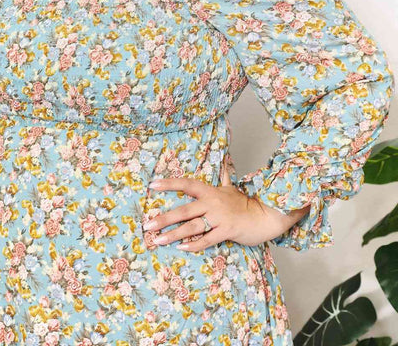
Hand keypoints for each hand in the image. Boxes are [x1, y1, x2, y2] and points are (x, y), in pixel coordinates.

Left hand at [142, 161, 309, 251]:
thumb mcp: (232, 188)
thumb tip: (224, 163)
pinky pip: (207, 239)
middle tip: (147, 224)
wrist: (265, 215)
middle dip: (164, 218)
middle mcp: (212, 203)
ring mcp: (219, 217)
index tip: (152, 185)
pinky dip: (194, 244)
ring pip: (192, 226)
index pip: (186, 184)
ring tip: (158, 240)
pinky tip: (182, 247)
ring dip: (173, 234)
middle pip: (184, 210)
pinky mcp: (226, 231)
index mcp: (211, 191)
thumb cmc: (245, 203)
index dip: (169, 184)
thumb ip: (224, 177)